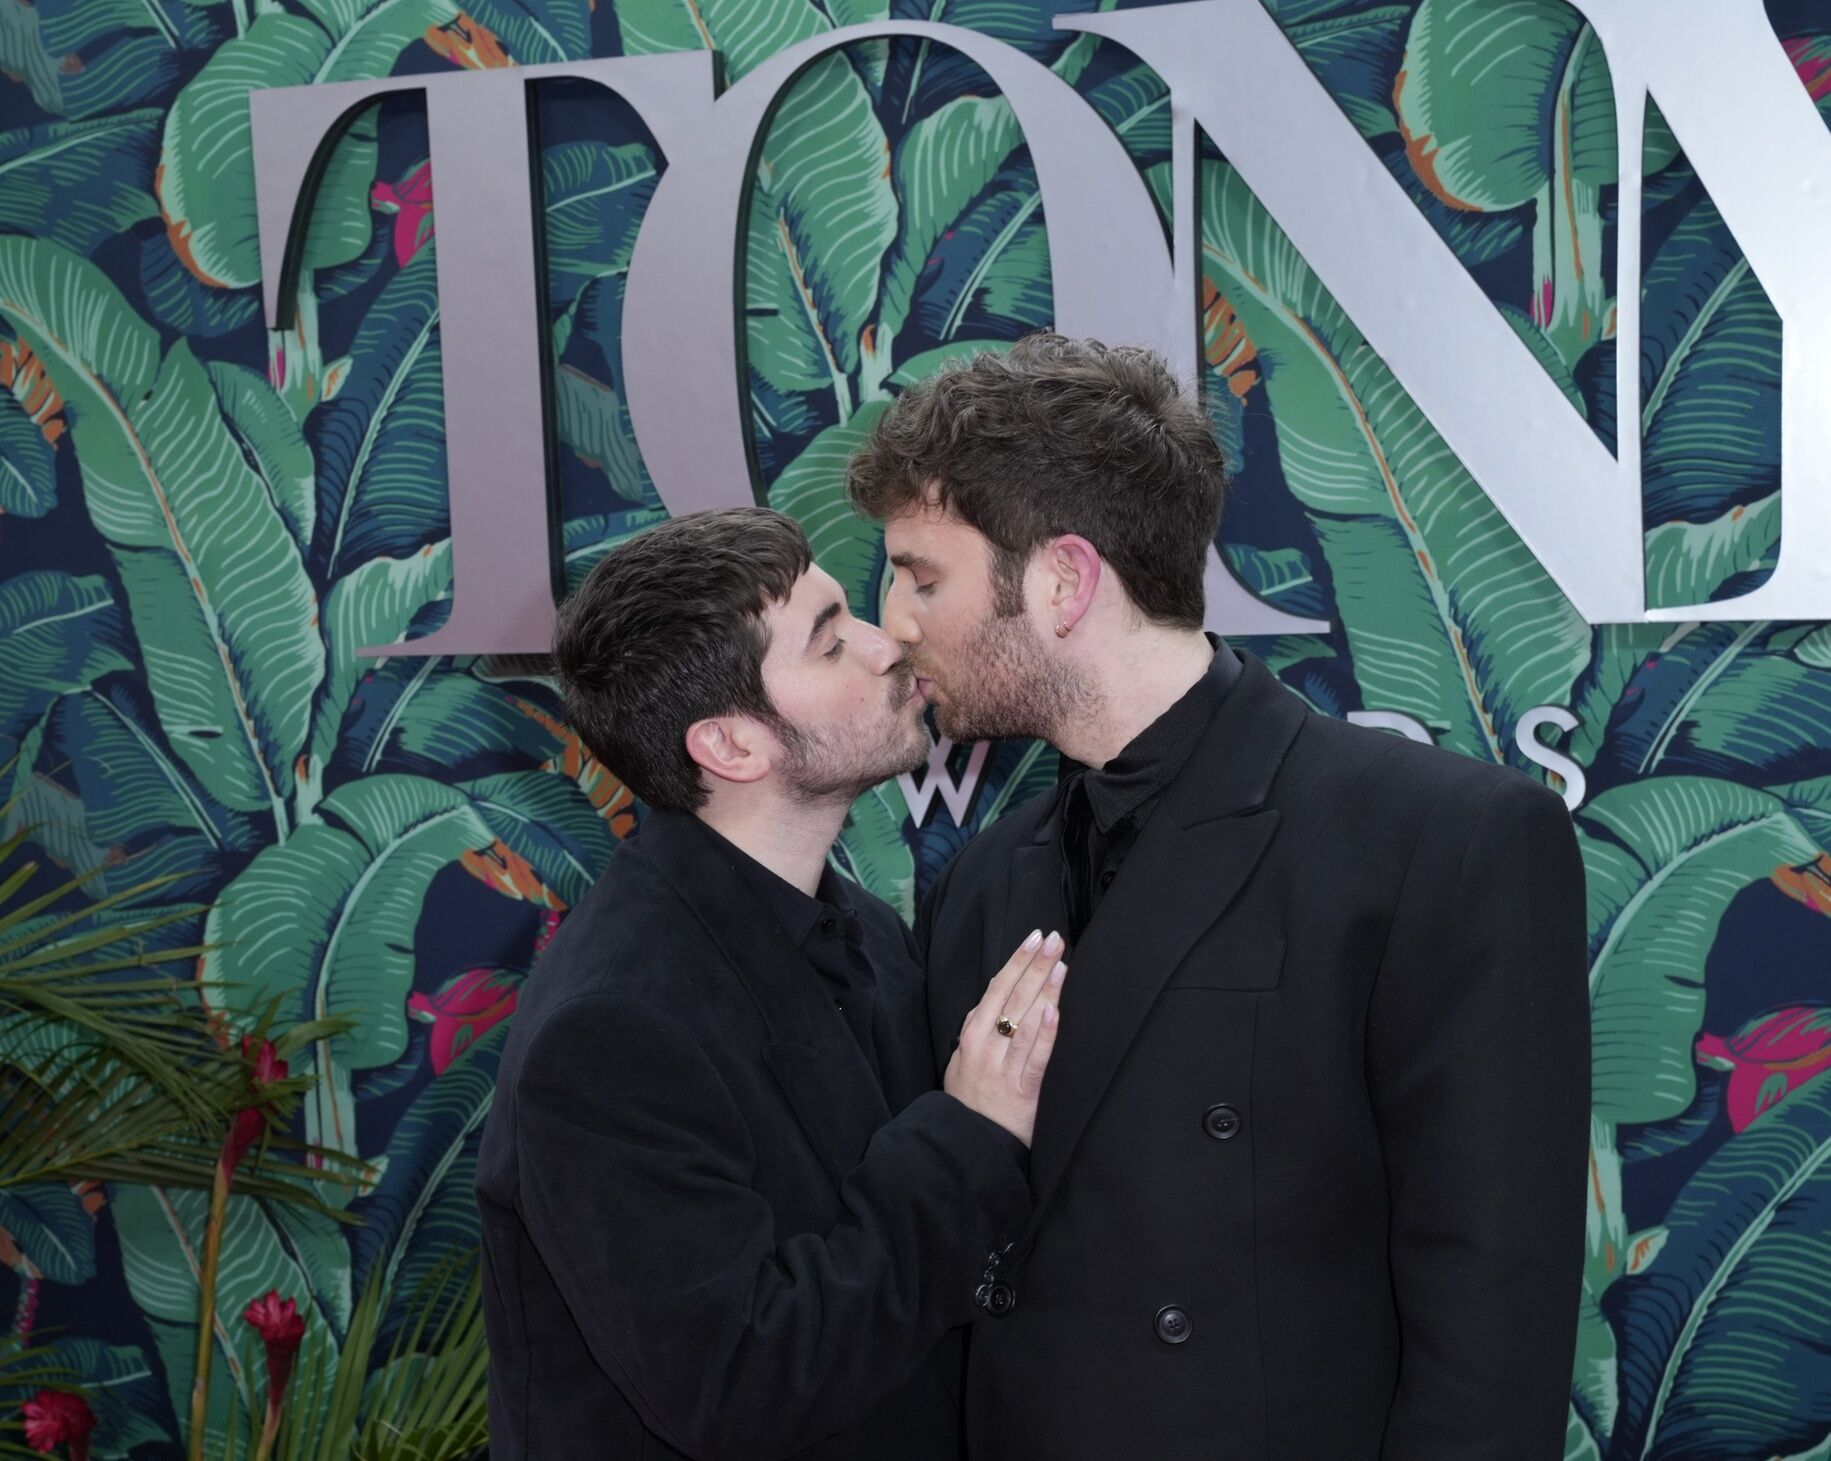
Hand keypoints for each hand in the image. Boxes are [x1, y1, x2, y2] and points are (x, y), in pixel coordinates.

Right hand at [943, 929, 1066, 1147]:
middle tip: (1055, 940)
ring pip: (1026, 1021)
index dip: (1017, 961)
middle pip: (1014, 997)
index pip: (997, 988)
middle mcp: (986, 1047)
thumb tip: (994, 989)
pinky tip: (1053, 1012)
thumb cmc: (969, 1099)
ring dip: (1045, 991)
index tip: (1034, 937)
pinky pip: (1035, 1058)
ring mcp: (1003, 1068)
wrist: (968, 1143)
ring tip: (1061, 965)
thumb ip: (977, 1026)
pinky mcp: (1022, 1091)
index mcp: (972, 1036)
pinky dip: (1044, 1034)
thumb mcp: (962, 1059)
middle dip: (1035, 965)